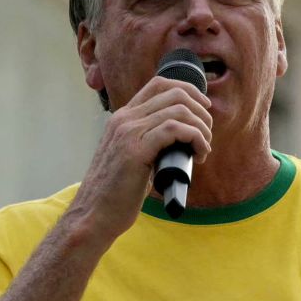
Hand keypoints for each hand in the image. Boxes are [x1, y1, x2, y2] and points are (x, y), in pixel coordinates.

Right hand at [66, 78, 212, 242]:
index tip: (204, 110)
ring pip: (178, 110)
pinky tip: (199, 154)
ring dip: (201, 128)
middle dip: (201, 111)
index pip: (160, 84)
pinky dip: (195, 138)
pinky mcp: (135, 151)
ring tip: (203, 148)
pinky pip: (174, 129)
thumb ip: (150, 144)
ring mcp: (128, 132)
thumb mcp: (133, 158)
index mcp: (123, 118)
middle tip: (207, 135)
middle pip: (175, 93)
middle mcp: (124, 119)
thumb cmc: (116, 194)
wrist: (93, 215)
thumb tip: (182, 142)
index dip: (189, 91)